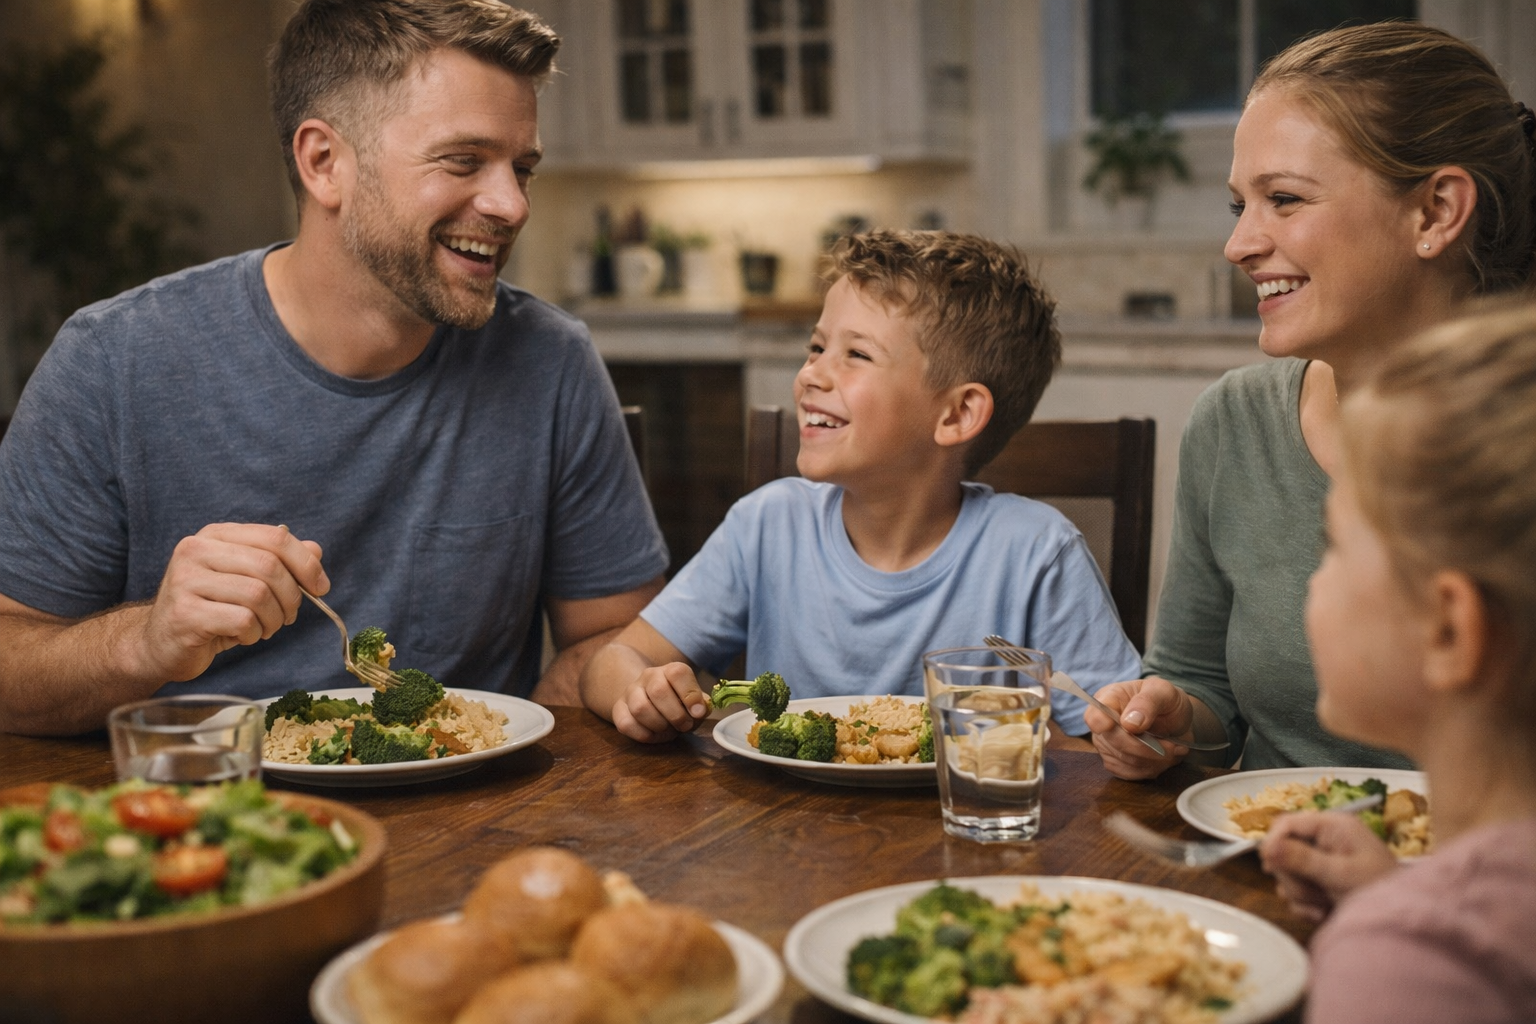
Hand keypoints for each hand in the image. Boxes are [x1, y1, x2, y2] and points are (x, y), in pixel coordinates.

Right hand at [135, 523, 328, 682]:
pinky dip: (253, 633)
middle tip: (288, 616)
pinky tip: (242, 636)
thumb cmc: (211, 609)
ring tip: (263, 628)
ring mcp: (186, 580)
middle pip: (269, 566)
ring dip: (273, 619)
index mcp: (215, 535)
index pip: (275, 537)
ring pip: (258, 595)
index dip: (306, 563)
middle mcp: (196, 551)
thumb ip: (279, 562)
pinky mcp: (184, 613)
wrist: (161, 643)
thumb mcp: (246, 580)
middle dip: (291, 597)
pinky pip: (242, 620)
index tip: (320, 587)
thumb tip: (315, 550)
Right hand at [611, 662, 710, 742]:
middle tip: (684, 726)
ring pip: (640, 708)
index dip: (690, 694)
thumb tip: (700, 711)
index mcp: (670, 670)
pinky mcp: (618, 709)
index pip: (678, 673)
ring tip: (669, 730)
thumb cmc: (677, 703)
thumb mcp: (693, 701)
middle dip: (675, 715)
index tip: (698, 713)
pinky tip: (654, 734)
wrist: (649, 698)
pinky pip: (626, 724)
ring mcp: (630, 692)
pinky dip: (644, 735)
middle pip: (658, 691)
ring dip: (659, 726)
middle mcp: (648, 677)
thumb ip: (701, 705)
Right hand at [1085, 676, 1191, 779]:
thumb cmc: (1165, 700)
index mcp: (1109, 699)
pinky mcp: (1116, 763)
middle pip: (1115, 742)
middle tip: (1172, 745)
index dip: (1101, 723)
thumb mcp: (1163, 692)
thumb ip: (1147, 702)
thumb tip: (1129, 723)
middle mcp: (1103, 724)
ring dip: (1154, 759)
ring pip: (1127, 761)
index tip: (1127, 727)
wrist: (1175, 718)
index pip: (1094, 715)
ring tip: (1172, 748)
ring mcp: (1107, 746)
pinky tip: (1164, 757)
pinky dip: (1152, 768)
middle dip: (1147, 747)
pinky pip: (1131, 773)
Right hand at [1259, 811, 1397, 920]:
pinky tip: (1324, 912)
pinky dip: (1306, 905)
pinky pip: (1296, 891)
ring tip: (1324, 905)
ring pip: (1287, 874)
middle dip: (1293, 876)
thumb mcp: (1340, 874)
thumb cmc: (1380, 891)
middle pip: (1283, 850)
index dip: (1273, 842)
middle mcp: (1325, 840)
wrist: (1404, 926)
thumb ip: (1302, 859)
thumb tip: (1266, 847)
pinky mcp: (1321, 883)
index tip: (1269, 865)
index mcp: (1333, 826)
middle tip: (1313, 892)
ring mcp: (1322, 862)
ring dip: (1300, 894)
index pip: (1287, 823)